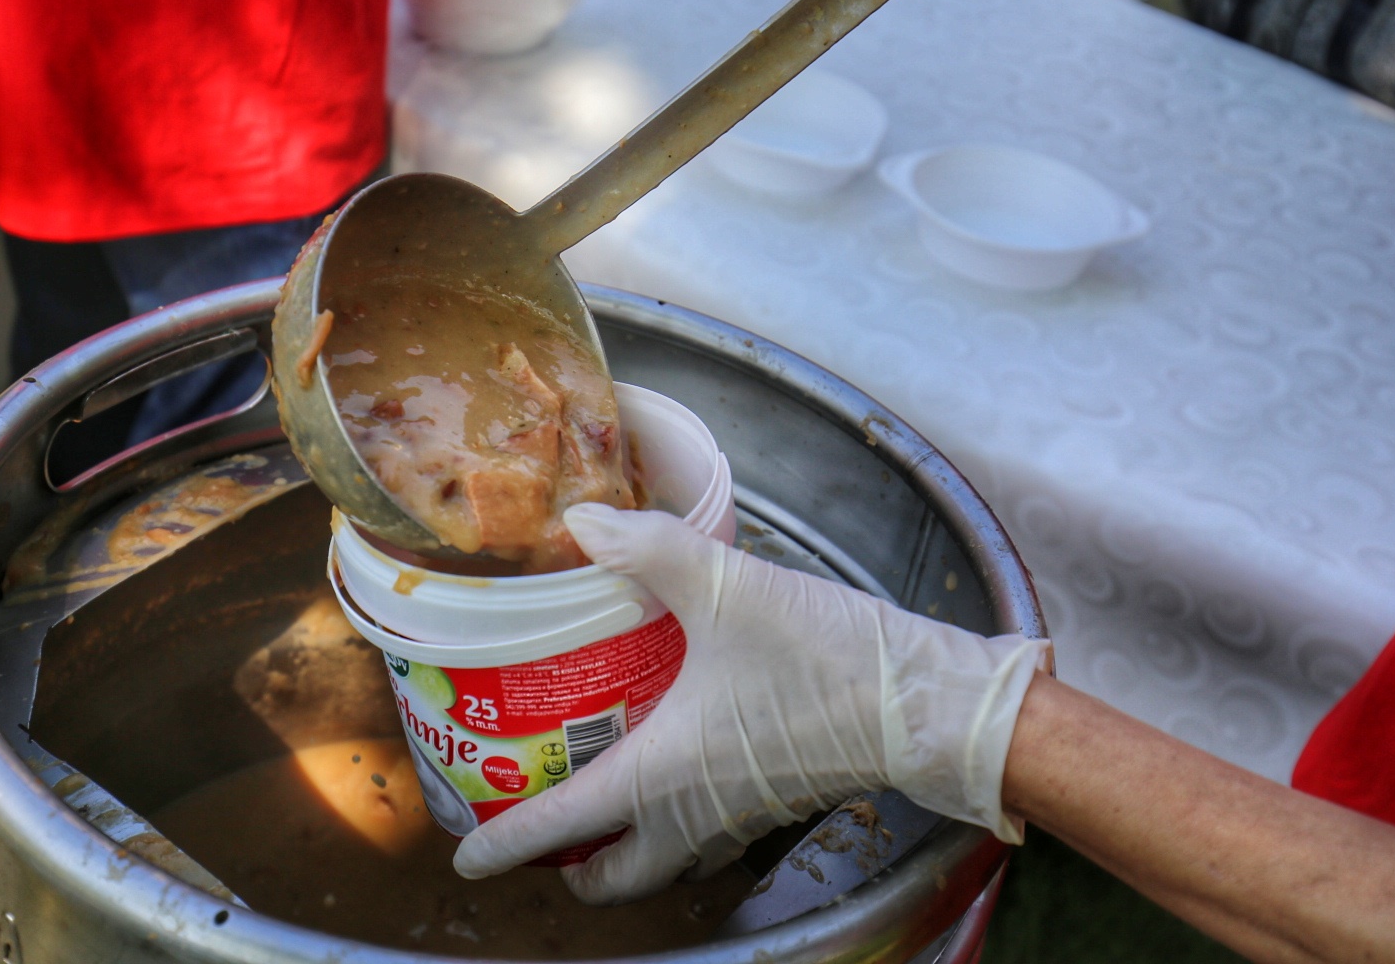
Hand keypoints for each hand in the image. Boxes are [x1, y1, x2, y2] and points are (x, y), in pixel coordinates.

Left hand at [452, 504, 1048, 903]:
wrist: (928, 700)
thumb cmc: (826, 657)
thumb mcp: (729, 588)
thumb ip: (650, 549)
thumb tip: (582, 523)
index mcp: (665, 772)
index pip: (567, 823)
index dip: (509, 841)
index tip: (466, 855)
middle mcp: (697, 808)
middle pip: (620, 871)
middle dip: (573, 867)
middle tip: (539, 838)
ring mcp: (741, 810)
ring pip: (667, 854)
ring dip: (626, 846)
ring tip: (597, 803)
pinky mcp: (777, 793)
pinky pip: (707, 827)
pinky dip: (673, 815)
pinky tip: (673, 754)